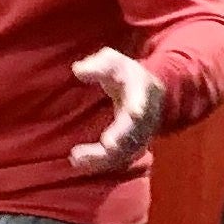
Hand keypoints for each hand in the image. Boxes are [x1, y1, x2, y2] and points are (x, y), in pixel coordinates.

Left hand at [70, 49, 163, 176]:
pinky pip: (118, 159)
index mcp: (141, 91)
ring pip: (125, 152)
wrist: (147, 90)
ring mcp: (140, 134)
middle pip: (133, 133)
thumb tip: (78, 71)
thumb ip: (97, 65)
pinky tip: (78, 162)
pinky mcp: (131, 146)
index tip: (134, 113)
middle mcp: (145, 116)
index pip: (141, 99)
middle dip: (116, 142)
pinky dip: (100, 163)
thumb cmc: (124, 73)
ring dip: (102, 158)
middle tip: (98, 148)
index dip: (139, 105)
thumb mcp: (111, 60)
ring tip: (76, 158)